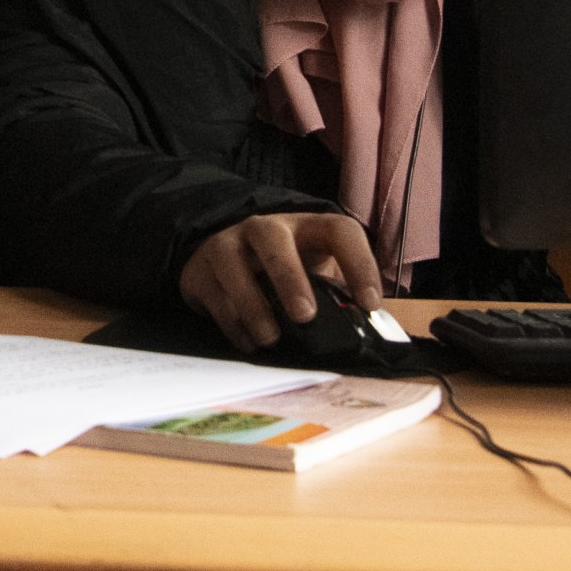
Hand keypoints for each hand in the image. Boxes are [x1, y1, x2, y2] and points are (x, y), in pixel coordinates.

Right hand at [179, 213, 383, 351]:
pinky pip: (213, 295)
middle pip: (272, 238)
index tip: (369, 303)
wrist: (224, 262)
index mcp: (305, 228)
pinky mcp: (200, 269)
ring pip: (232, 265)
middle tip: (304, 316)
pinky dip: (232, 323)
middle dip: (288, 277)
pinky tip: (249, 342)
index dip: (359, 263)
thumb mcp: (313, 273)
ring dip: (253, 305)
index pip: (339, 231)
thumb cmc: (283, 272)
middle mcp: (263, 229)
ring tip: (270, 338)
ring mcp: (226, 245)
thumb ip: (335, 296)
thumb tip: (368, 333)